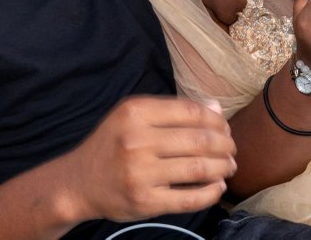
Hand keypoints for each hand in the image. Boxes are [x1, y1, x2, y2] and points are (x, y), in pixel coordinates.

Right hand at [62, 96, 235, 222]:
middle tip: (231, 149)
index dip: (216, 120)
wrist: (79, 182)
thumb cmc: (112, 144)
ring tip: (228, 167)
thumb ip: (172, 110)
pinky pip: (190, 198)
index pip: (191, 112)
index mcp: (135, 113)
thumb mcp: (132, 116)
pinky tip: (217, 186)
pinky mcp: (146, 202)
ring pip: (200, 168)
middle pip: (200, 140)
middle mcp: (137, 141)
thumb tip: (215, 107)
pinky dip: (211, 192)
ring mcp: (141, 174)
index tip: (224, 127)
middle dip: (225, 145)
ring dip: (223, 167)